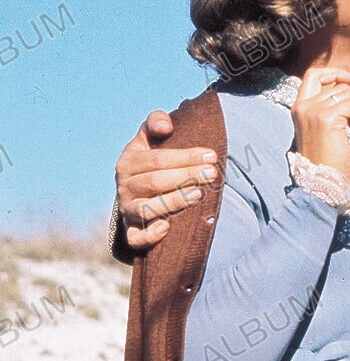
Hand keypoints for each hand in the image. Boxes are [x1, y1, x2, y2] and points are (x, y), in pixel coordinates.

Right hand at [115, 111, 218, 249]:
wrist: (139, 187)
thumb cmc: (152, 157)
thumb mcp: (150, 136)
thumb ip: (156, 121)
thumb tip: (165, 127)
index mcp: (128, 162)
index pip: (157, 159)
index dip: (185, 157)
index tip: (212, 156)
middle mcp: (124, 187)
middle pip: (155, 182)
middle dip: (186, 176)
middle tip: (213, 173)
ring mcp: (127, 210)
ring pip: (146, 209)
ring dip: (174, 201)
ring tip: (199, 194)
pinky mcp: (132, 231)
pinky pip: (135, 239)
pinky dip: (149, 235)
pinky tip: (167, 227)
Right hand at [291, 68, 349, 180]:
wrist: (321, 182)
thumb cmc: (325, 160)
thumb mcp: (321, 129)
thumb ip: (327, 109)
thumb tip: (348, 92)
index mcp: (298, 107)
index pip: (313, 76)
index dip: (334, 73)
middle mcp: (303, 106)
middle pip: (336, 85)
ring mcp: (314, 110)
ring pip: (347, 93)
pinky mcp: (328, 118)